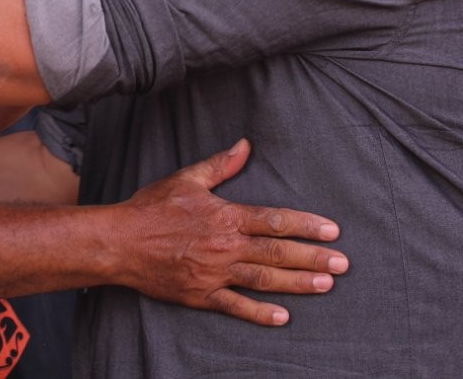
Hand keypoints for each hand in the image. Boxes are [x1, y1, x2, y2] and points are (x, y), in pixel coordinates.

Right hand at [119, 139, 345, 325]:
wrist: (119, 242)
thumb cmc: (151, 208)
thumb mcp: (187, 178)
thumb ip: (221, 165)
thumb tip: (246, 145)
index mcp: (225, 216)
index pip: (275, 220)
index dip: (307, 226)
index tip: (332, 231)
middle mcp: (225, 246)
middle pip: (277, 252)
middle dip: (313, 257)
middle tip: (343, 264)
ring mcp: (214, 273)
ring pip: (264, 280)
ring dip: (298, 283)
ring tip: (325, 285)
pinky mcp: (201, 294)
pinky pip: (236, 306)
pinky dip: (260, 313)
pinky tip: (283, 317)